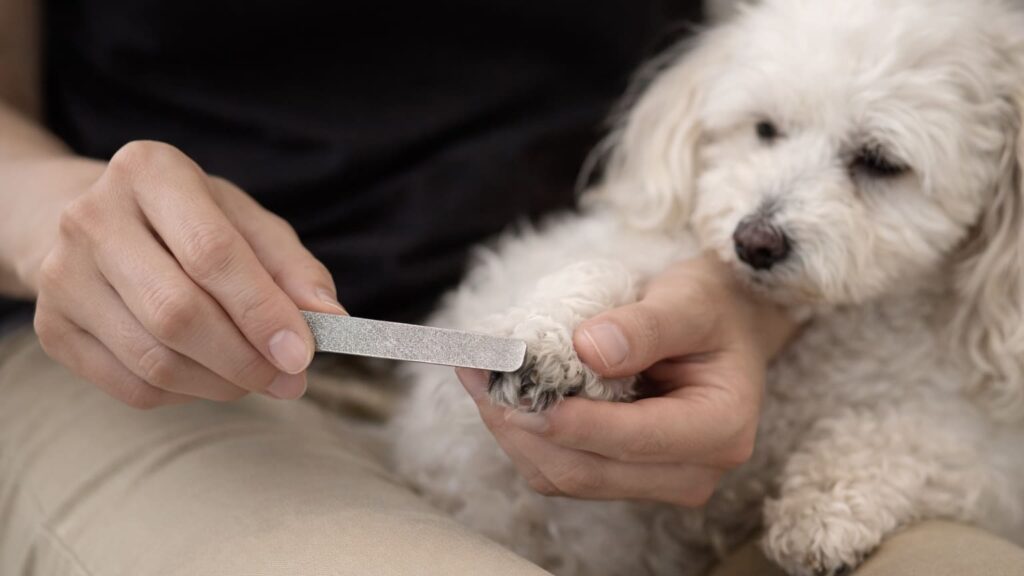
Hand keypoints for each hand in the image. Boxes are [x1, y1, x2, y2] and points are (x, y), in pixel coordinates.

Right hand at [29, 141, 344, 407]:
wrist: (96, 225)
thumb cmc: (189, 224)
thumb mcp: (246, 223)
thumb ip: (293, 268)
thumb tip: (332, 321)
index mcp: (151, 172)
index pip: (212, 253)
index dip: (262, 311)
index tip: (302, 353)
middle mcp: (93, 217)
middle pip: (177, 312)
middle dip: (245, 359)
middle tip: (290, 380)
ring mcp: (63, 274)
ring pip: (155, 360)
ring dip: (221, 384)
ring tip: (256, 379)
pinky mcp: (52, 327)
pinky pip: (132, 386)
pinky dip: (185, 395)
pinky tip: (209, 378)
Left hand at [457, 255, 797, 505]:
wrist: (722, 327)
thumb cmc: (710, 309)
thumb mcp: (689, 299)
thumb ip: (646, 326)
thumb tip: (588, 348)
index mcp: (719, 430)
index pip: (636, 440)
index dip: (573, 422)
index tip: (519, 391)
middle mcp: (692, 472)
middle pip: (590, 470)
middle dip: (526, 426)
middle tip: (480, 375)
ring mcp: (655, 481)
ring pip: (566, 477)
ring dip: (515, 433)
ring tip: (479, 378)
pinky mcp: (622, 477)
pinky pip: (561, 470)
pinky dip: (524, 436)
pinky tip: (498, 395)